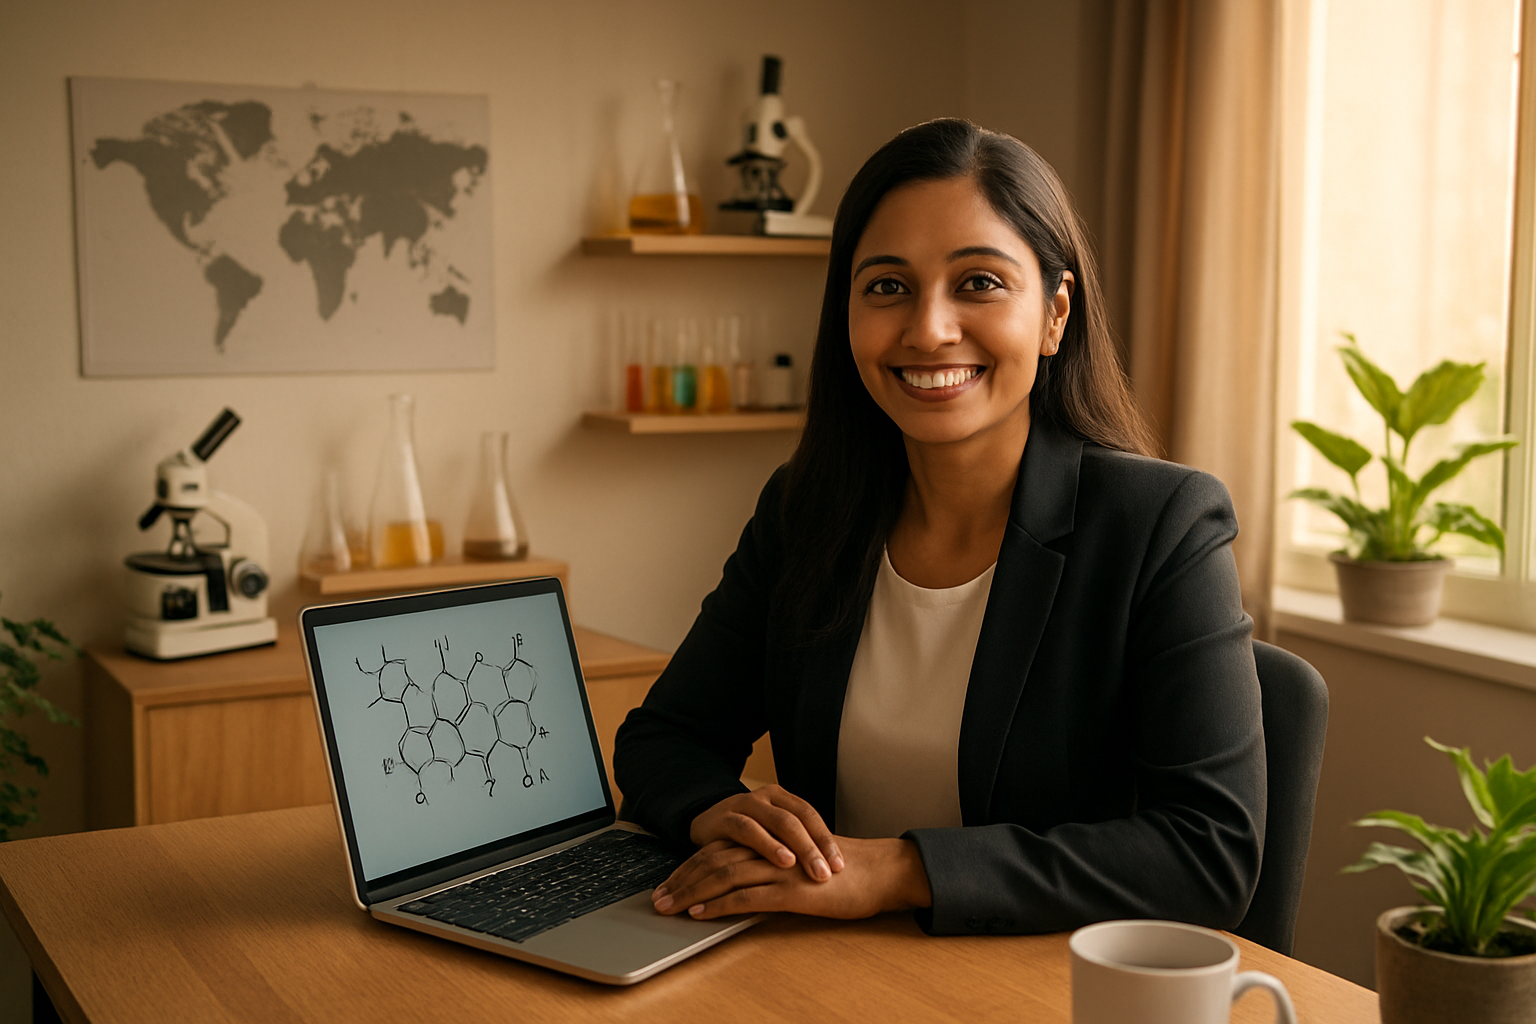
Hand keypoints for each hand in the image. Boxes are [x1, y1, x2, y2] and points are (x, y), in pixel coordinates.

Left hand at [651, 836, 930, 920]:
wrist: (877, 873)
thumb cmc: (841, 873)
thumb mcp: (799, 865)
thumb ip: (772, 867)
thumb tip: (741, 885)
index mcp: (770, 841)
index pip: (719, 849)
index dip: (689, 866)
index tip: (669, 883)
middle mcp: (770, 850)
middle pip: (713, 860)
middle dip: (681, 879)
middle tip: (658, 897)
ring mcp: (780, 869)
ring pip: (724, 875)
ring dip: (691, 893)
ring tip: (670, 907)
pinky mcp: (792, 890)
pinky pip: (747, 896)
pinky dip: (719, 905)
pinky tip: (701, 913)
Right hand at [688, 784, 843, 881]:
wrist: (702, 824)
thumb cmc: (743, 836)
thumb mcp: (770, 837)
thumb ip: (794, 845)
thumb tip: (830, 867)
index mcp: (781, 798)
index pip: (810, 815)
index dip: (826, 839)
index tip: (841, 865)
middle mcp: (765, 797)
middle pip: (797, 819)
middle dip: (816, 847)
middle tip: (830, 872)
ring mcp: (744, 804)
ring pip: (777, 822)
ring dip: (797, 848)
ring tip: (813, 869)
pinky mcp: (724, 817)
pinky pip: (748, 829)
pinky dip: (767, 845)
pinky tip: (782, 861)